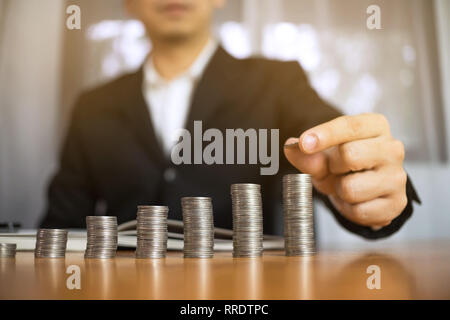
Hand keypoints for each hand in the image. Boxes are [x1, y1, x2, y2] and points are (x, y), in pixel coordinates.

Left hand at [284, 113, 407, 228]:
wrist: (365, 190)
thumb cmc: (344, 165)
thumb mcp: (322, 156)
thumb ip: (307, 154)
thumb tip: (290, 147)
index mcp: (375, 126)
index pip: (350, 126)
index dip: (325, 135)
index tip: (304, 143)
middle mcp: (392, 148)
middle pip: (350, 155)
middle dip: (333, 166)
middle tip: (336, 169)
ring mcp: (398, 177)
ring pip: (351, 187)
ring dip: (340, 190)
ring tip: (347, 184)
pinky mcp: (397, 203)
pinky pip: (359, 211)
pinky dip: (349, 209)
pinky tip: (356, 200)